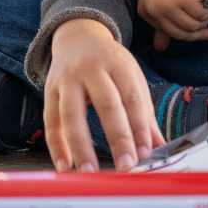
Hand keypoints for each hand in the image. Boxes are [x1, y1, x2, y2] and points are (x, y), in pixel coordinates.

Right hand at [45, 18, 165, 171]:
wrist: (78, 37)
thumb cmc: (110, 63)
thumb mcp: (132, 78)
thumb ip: (144, 113)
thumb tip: (159, 146)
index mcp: (119, 65)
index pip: (133, 98)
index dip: (140, 127)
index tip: (145, 152)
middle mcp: (92, 70)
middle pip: (106, 105)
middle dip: (117, 138)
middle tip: (126, 165)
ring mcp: (67, 80)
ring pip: (72, 115)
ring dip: (80, 146)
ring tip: (90, 171)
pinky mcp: (49, 91)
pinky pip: (50, 121)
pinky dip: (56, 146)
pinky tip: (65, 165)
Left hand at [138, 0, 207, 51]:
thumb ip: (162, 24)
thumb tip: (160, 49)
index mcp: (145, 9)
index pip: (170, 33)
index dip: (189, 33)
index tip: (202, 30)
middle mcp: (153, 8)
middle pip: (182, 33)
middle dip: (200, 31)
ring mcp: (168, 4)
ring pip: (194, 26)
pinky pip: (202, 16)